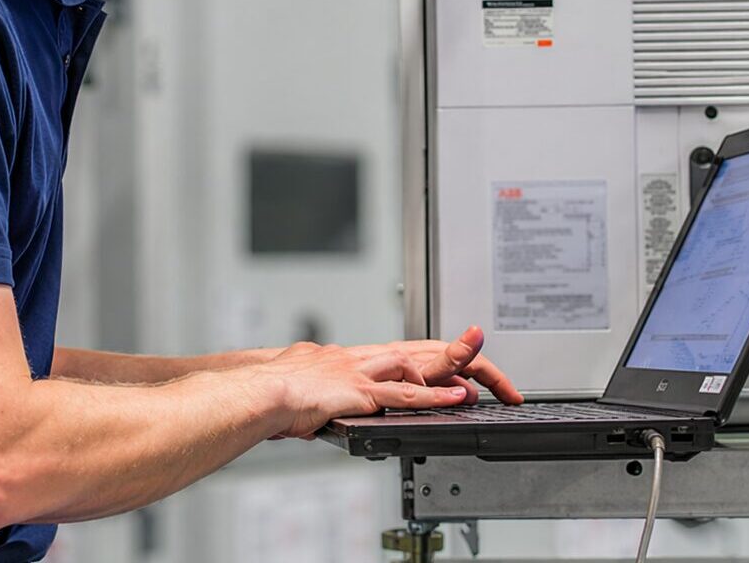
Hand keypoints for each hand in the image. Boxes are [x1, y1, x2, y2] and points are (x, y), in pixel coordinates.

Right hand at [257, 326, 520, 439]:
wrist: (261, 391)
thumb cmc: (274, 391)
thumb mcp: (303, 379)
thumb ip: (317, 382)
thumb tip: (313, 387)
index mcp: (347, 356)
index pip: (399, 352)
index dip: (429, 356)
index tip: (451, 363)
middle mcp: (359, 357)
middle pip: (418, 349)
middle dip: (454, 354)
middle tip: (483, 351)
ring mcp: (362, 371)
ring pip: (418, 363)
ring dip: (454, 367)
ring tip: (487, 377)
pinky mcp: (361, 392)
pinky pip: (406, 394)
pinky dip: (435, 396)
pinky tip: (459, 398)